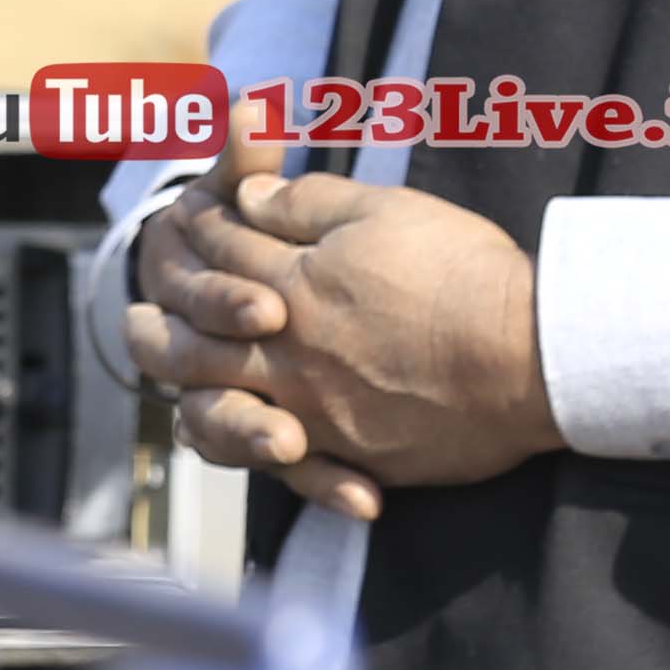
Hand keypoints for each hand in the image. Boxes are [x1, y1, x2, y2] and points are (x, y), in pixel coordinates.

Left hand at [121, 120, 557, 519]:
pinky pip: (290, 471)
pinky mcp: (353, 456)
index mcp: (289, 287)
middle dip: (155, 325)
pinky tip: (262, 451)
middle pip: (190, 344)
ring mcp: (315, 413)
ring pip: (218, 415)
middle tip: (137, 319)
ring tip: (179, 394)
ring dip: (190, 400)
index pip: (221, 255)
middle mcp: (287, 356)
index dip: (202, 232)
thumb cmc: (464, 272)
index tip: (190, 220)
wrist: (532, 356)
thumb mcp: (382, 210)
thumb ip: (307, 204)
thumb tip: (253, 198)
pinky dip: (269, 464)